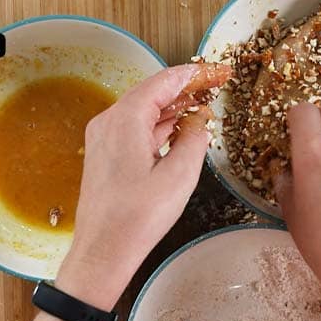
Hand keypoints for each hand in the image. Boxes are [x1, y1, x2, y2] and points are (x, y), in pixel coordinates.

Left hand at [56, 64, 217, 308]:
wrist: (102, 250)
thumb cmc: (138, 217)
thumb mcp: (179, 176)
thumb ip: (193, 141)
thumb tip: (200, 122)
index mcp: (125, 119)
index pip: (163, 82)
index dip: (194, 74)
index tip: (218, 71)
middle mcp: (109, 121)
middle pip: (151, 92)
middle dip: (185, 87)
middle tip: (216, 83)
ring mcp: (103, 137)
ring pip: (143, 110)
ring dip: (172, 106)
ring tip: (204, 102)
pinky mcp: (104, 154)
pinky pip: (135, 128)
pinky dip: (159, 124)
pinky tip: (179, 128)